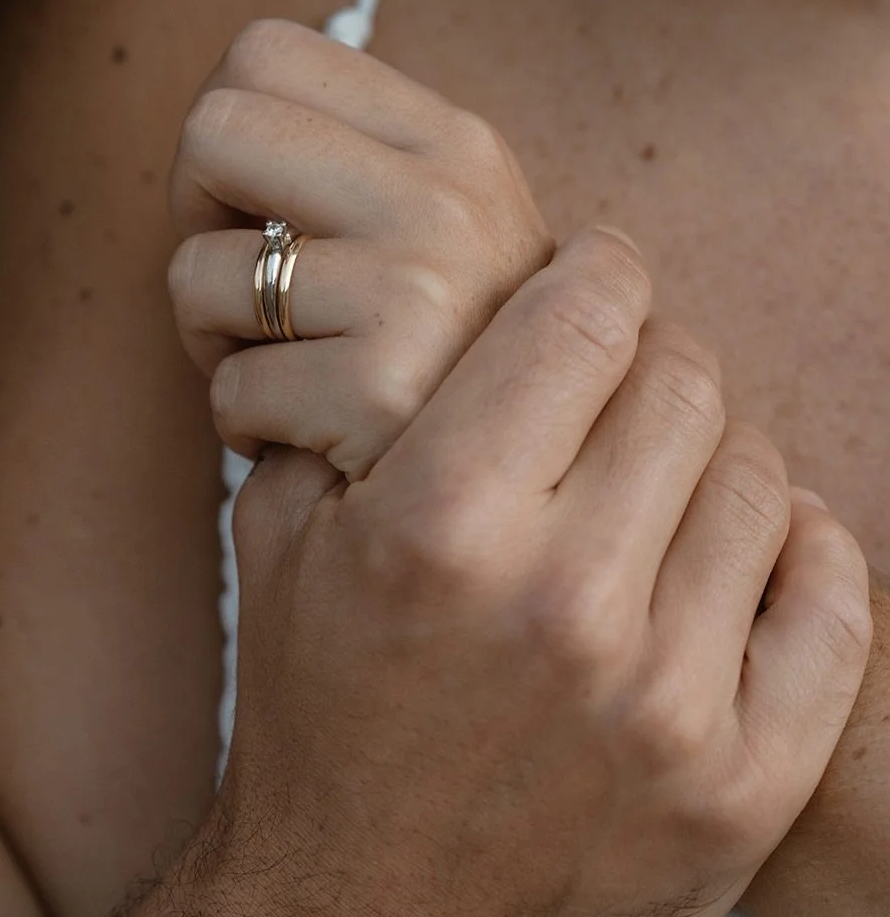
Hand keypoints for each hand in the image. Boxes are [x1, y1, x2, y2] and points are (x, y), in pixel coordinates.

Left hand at [168, 18, 552, 475]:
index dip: (231, 126)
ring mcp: (419, 289)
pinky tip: (309, 428)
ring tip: (287, 363)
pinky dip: (248, 420)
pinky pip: (228, 388)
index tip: (256, 195)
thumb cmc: (453, 351)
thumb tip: (219, 108)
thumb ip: (353, 156)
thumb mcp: (444, 220)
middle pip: (211, 130)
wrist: (536, 482)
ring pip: (196, 271)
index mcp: (453, 140)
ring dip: (215, 336)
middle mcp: (445, 199)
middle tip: (250, 277)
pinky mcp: (382, 389)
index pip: (266, 51)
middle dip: (199, 211)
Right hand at [177, 230, 871, 916]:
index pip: (586, 316)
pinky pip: (832, 602)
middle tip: (617, 369)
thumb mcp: (285, 529)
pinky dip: (799, 544)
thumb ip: (355, 400)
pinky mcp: (737, 787)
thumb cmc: (317, 697)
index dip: (601, 264)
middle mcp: (563, 604)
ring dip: (711, 445)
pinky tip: (733, 540)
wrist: (358, 909)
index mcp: (440, 525)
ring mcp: (665, 705)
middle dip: (651, 348)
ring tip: (657, 463)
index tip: (596, 266)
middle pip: (682, 381)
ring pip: (759, 475)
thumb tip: (462, 291)